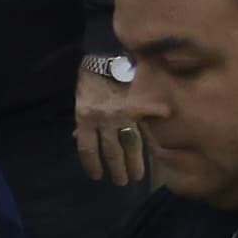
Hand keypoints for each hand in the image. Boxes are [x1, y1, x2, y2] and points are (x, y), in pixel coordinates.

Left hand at [76, 60, 151, 185]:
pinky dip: (153, 135)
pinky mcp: (137, 105)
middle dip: (116, 169)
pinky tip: (160, 147)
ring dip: (132, 162)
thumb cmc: (92, 77)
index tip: (98, 177)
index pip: (86, 148)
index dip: (91, 164)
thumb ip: (82, 121)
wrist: (105, 54)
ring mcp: (121, 113)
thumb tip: (76, 138)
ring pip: (128, 144)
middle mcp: (102, 119)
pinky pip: (147, 123)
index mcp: (84, 118)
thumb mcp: (80, 101)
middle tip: (122, 183)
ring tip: (136, 176)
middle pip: (110, 151)